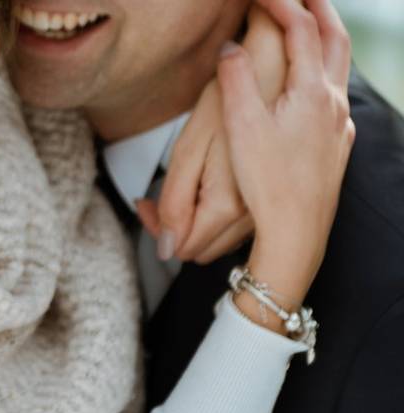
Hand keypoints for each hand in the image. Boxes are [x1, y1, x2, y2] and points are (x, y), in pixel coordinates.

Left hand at [143, 5, 288, 264]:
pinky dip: (214, 214)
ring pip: (218, 240)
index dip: (157, 231)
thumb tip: (166, 250)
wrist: (271, 73)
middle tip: (154, 200)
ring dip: (193, 223)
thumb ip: (175, 205)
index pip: (184, 248)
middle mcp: (250, 216)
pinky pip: (235, 225)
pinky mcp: (271, 196)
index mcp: (226, 207)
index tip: (143, 204)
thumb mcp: (188, 152)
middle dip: (173, 230)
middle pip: (201, 249)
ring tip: (180, 188)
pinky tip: (207, 186)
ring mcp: (263, 208)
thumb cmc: (224, 104)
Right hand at [220, 0, 353, 331]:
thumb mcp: (242, 126)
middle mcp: (332, 103)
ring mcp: (339, 125)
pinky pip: (338, 96)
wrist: (296, 231)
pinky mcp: (336, 146)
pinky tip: (315, 87)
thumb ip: (236, 80)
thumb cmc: (267, 183)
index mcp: (310, 92)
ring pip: (340, 67)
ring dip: (328, 39)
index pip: (302, 30)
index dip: (283, 4)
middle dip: (320, 9)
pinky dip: (327, 73)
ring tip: (314, 26)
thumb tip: (230, 48)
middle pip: (335, 39)